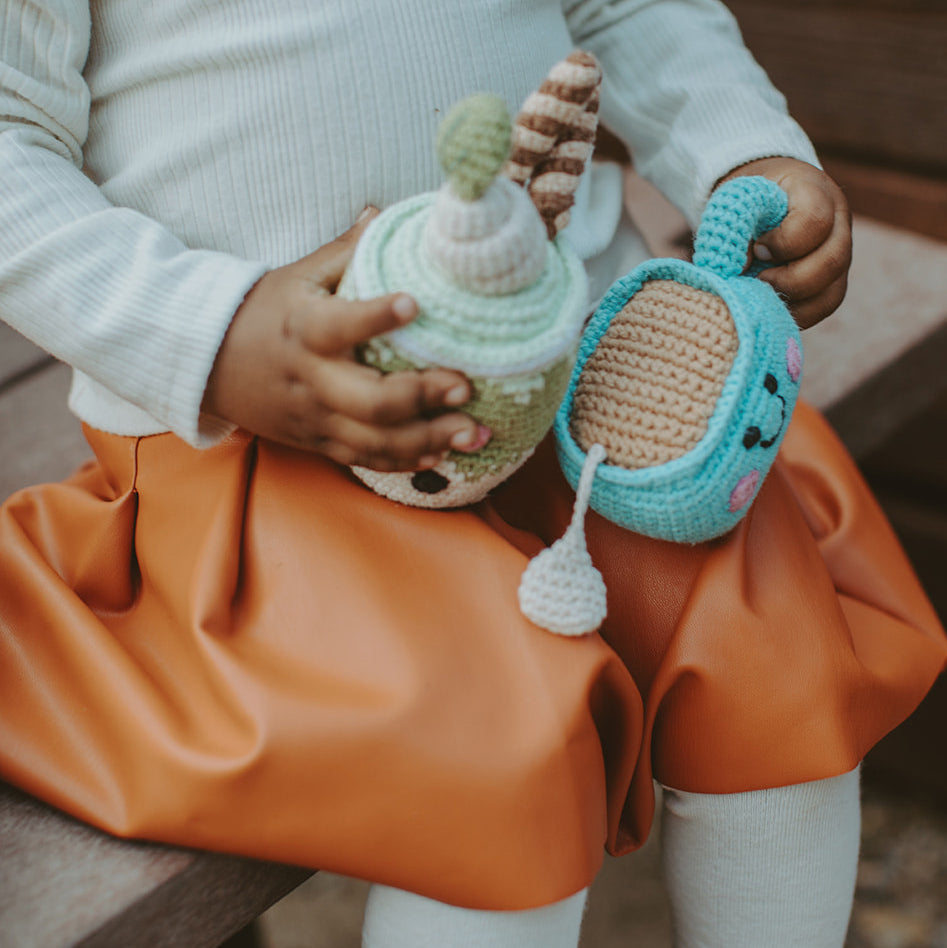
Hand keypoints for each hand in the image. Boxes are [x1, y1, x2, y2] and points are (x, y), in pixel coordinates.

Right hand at [202, 210, 484, 470]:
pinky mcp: (319, 442)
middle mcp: (312, 380)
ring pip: (374, 441)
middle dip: (421, 397)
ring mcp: (316, 417)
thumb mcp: (297, 275)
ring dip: (428, 441)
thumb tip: (386, 211)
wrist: (208, 366)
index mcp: (305, 329)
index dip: (376, 316)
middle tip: (465, 386)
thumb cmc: (263, 312)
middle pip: (369, 401)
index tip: (415, 302)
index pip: (340, 324)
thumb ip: (346, 250)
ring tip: (475, 434)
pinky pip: (364, 459)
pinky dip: (404, 461)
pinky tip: (442, 455)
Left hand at [719, 157, 851, 328]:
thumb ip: (737, 226)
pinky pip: (823, 307)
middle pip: (832, 261)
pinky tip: (769, 308)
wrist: (767, 202)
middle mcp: (838, 224)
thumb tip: (738, 270)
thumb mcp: (741, 201)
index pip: (814, 221)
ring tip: (760, 294)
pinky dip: (795, 314)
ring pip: (831, 291)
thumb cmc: (751, 200)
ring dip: (792, 301)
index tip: (757, 248)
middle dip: (788, 279)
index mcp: (815, 192)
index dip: (783, 242)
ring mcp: (840, 255)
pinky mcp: (832, 281)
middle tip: (758, 279)